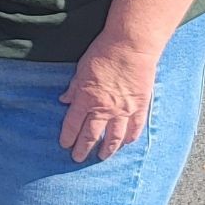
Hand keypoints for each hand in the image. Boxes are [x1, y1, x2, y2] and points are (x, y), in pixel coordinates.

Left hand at [59, 32, 159, 163]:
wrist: (131, 46)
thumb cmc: (104, 52)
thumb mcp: (81, 68)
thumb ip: (74, 87)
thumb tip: (65, 100)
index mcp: (86, 98)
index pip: (73, 124)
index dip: (68, 137)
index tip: (65, 145)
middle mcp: (104, 109)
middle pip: (91, 135)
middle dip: (83, 149)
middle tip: (78, 158)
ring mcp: (123, 110)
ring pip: (114, 137)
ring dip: (107, 149)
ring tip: (102, 156)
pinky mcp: (140, 106)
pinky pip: (135, 128)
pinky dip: (130, 138)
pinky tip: (127, 143)